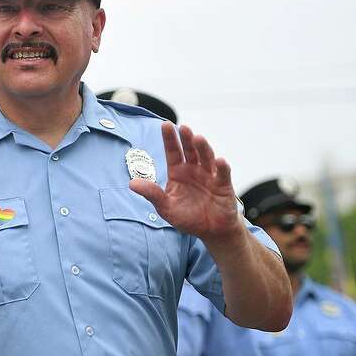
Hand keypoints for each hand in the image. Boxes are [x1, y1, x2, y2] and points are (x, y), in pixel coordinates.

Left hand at [129, 123, 242, 245]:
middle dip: (186, 139)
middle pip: (190, 151)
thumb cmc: (187, 217)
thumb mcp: (165, 207)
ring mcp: (210, 176)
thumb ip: (151, 194)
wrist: (210, 230)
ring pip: (207, 158)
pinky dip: (222, 167)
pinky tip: (219, 161)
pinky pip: (223, 174)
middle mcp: (194, 170)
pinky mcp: (224, 185)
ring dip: (203, 148)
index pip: (173, 152)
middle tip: (182, 128)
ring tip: (198, 138)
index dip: (170, 139)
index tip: (165, 124)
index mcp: (178, 172)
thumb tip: (131, 183)